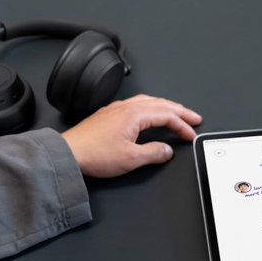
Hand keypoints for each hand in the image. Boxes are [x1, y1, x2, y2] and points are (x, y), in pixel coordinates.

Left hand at [62, 94, 202, 177]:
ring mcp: (116, 109)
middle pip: (161, 104)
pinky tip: (149, 113)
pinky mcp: (108, 114)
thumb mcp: (131, 159)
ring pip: (149, 101)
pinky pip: (137, 104)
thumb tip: (166, 150)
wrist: (68, 153)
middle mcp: (126, 107)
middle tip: (194, 118)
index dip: (183, 125)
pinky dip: (151, 107)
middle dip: (180, 111)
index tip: (191, 134)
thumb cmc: (93, 154)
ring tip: (176, 113)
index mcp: (135, 114)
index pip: (167, 115)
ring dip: (166, 107)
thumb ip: (154, 153)